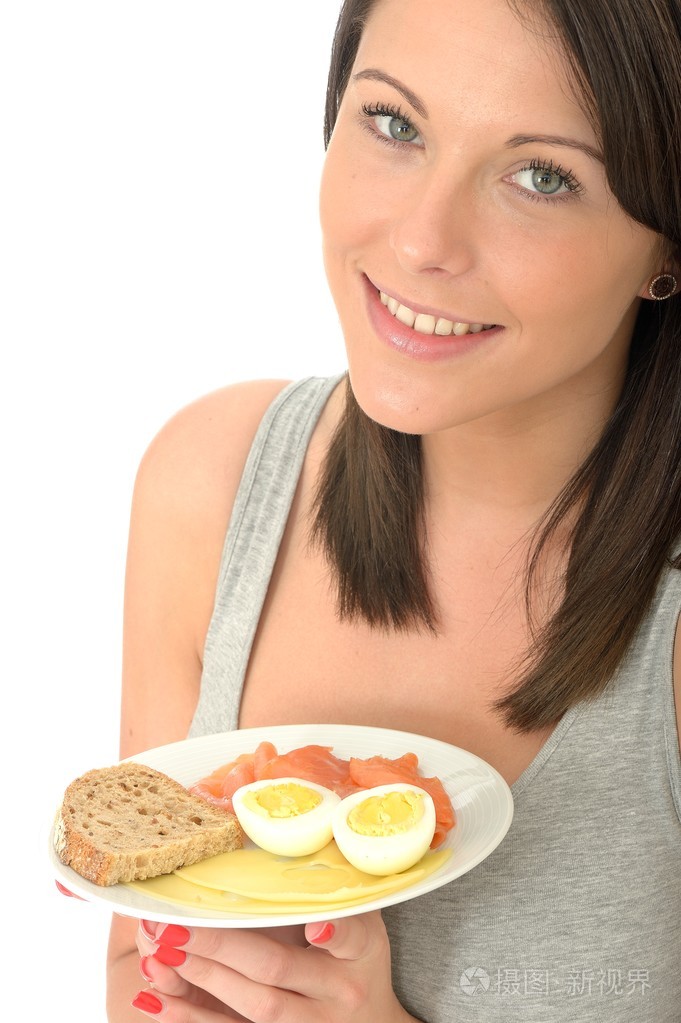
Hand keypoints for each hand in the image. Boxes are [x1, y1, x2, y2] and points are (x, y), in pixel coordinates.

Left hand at [133, 913, 416, 1021]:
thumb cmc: (359, 959)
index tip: (315, 925)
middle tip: (178, 924)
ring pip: (255, 1006)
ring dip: (204, 976)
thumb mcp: (365, 921)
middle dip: (224, 945)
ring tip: (162, 949)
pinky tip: (156, 1000)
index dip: (334, 932)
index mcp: (362, 952)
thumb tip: (303, 834)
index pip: (351, 938)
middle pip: (278, 968)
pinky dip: (191, 1017)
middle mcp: (337, 991)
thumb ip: (337, 889)